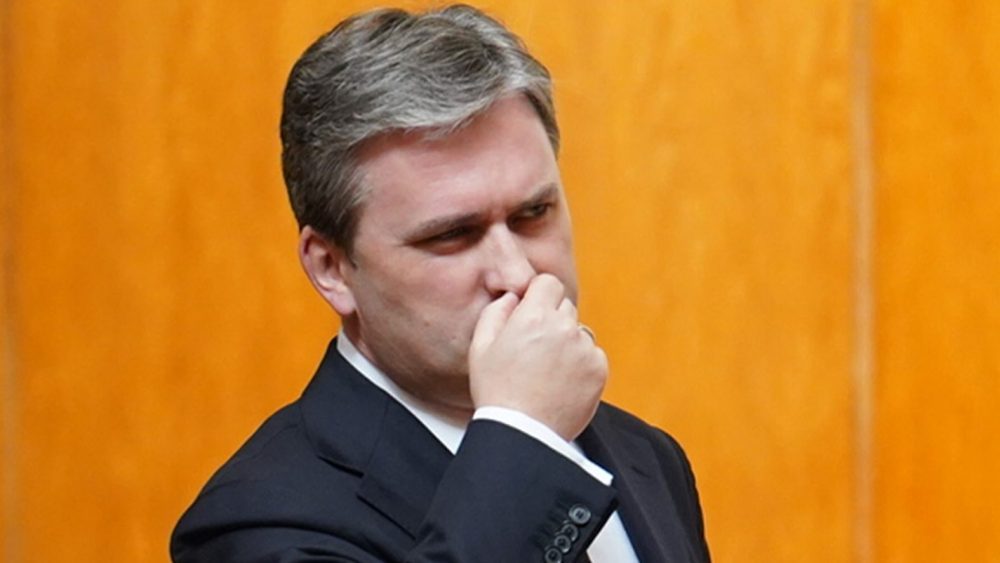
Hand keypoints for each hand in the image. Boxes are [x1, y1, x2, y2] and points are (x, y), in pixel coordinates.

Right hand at [469, 274, 607, 440]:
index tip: (532, 311)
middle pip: (564, 306)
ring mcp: (584, 349)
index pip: (548, 282)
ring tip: (547, 370)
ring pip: (579, 331)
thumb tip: (512, 297)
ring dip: (567, 342)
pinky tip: (561, 382)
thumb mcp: (480, 347)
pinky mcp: (598, 369)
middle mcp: (564, 327)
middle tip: (534, 349)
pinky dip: (580, 364)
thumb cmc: (497, 391)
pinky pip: (592, 355)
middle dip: (551, 320)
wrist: (524, 433)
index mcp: (534, 317)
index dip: (538, 295)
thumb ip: (496, 311)